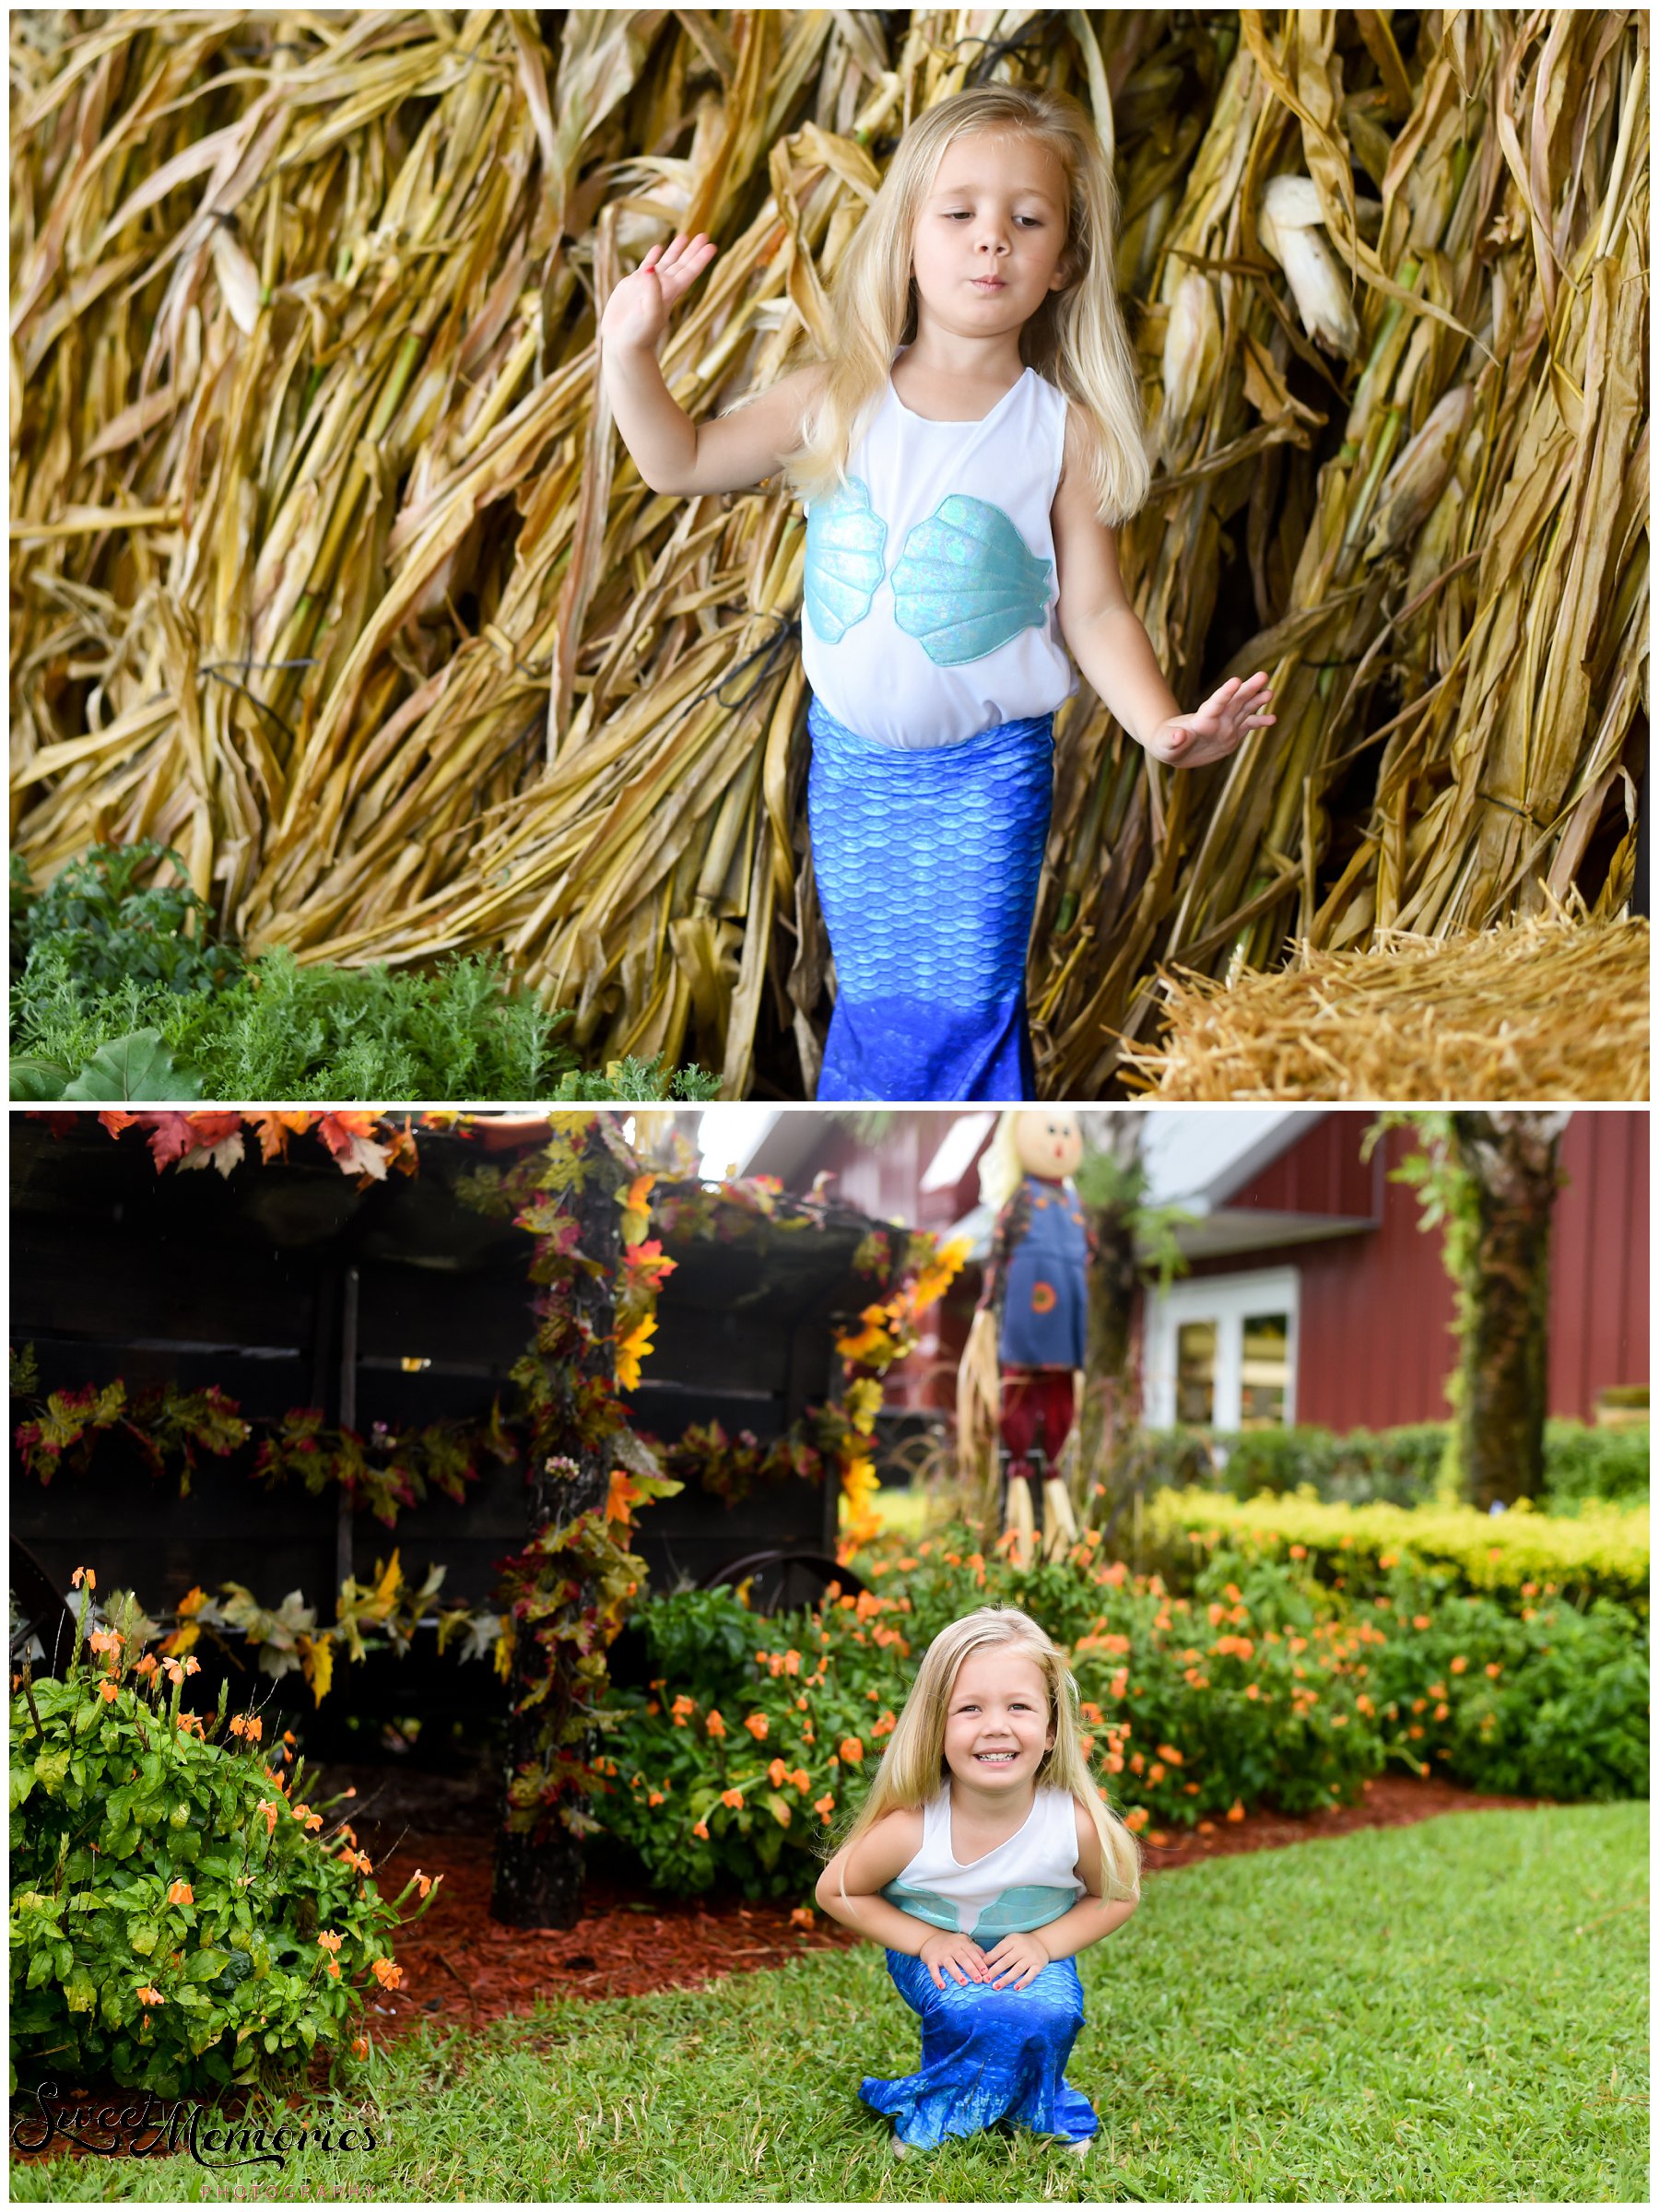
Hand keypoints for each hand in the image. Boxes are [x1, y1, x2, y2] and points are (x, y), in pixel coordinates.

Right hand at [600, 232, 718, 354]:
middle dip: (692, 250)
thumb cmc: (639, 334)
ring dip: (675, 250)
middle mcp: (662, 287)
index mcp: (670, 293)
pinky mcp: (634, 285)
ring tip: (684, 236)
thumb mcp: (650, 313)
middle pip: (681, 264)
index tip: (712, 246)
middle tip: (704, 235)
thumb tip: (651, 268)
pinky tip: (658, 247)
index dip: (700, 259)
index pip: (689, 272)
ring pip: (666, 262)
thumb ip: (652, 290)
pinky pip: (646, 265)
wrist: (623, 344)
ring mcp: (648, 284)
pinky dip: (653, 256)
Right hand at [919, 1930, 989, 1990]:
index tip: (986, 1972)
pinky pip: (933, 1969)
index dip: (979, 1962)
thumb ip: (976, 1950)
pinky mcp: (931, 1960)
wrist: (930, 1937)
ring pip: (950, 1964)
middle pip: (963, 1959)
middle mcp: (952, 1948)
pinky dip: (937, 1978)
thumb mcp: (964, 1942)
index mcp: (962, 1943)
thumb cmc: (952, 1943)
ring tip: (964, 1983)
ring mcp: (941, 1954)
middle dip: (971, 1969)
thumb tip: (990, 1960)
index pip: (972, 1953)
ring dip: (957, 1973)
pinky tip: (942, 1986)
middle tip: (979, 1980)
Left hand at [981, 1929, 1050, 1991]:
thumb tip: (983, 1961)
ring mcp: (1031, 1957)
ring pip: (1017, 1970)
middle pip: (1006, 1961)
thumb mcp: (1010, 1941)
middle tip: (985, 1980)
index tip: (981, 1969)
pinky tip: (1016, 1988)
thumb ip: (999, 1950)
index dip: (990, 1959)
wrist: (1042, 1942)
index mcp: (1013, 1940)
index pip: (999, 1949)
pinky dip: (1024, 1982)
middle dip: (995, 1971)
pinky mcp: (1038, 1965)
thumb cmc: (1021, 1943)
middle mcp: (1022, 1948)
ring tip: (996, 1987)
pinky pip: (1031, 1975)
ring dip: (1006, 1979)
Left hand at [1146, 671, 1274, 766]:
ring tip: (1269, 693)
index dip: (1225, 693)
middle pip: (1234, 701)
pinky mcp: (1232, 734)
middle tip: (1263, 675)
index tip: (1236, 681)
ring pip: (1244, 709)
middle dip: (1248, 689)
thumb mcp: (1164, 744)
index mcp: (1201, 719)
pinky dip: (1259, 722)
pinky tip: (1272, 719)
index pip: (1215, 704)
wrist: (1174, 747)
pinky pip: (1248, 726)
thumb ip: (1172, 739)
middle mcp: (1217, 718)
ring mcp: (1226, 725)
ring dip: (1257, 701)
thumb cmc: (1165, 743)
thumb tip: (1179, 736)